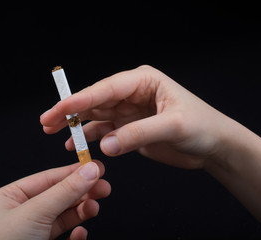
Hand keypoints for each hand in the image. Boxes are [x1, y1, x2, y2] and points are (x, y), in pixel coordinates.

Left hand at [0, 161, 110, 239]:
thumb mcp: (34, 214)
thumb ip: (64, 192)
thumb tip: (88, 171)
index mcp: (10, 198)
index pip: (47, 178)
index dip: (73, 172)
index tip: (96, 167)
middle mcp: (21, 213)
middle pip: (58, 196)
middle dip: (81, 192)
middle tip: (103, 188)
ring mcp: (31, 232)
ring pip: (63, 216)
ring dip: (81, 211)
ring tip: (94, 207)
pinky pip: (63, 237)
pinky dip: (75, 234)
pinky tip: (81, 233)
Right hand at [41, 65, 228, 168]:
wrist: (213, 146)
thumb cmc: (202, 127)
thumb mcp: (173, 126)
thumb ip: (138, 134)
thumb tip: (105, 145)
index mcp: (143, 81)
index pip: (106, 88)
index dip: (81, 98)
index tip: (60, 108)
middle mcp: (132, 93)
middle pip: (94, 100)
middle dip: (70, 111)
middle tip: (47, 122)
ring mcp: (128, 111)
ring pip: (95, 115)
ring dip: (75, 124)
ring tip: (54, 132)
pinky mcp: (128, 128)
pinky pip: (103, 131)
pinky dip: (89, 138)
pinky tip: (76, 145)